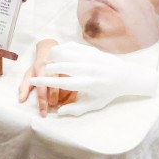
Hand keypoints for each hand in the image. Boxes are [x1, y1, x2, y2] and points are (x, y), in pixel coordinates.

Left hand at [19, 39, 75, 115]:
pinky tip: (67, 99)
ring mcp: (64, 68)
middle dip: (53, 100)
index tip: (43, 114)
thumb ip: (24, 87)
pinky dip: (71, 96)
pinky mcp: (73, 70)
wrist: (51, 50)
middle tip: (52, 106)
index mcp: (41, 69)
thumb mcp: (29, 74)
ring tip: (59, 104)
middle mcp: (53, 68)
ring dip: (63, 99)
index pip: (41, 89)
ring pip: (66, 88)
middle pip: (55, 89)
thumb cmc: (38, 66)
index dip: (42, 103)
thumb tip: (20, 100)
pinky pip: (74, 86)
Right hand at [27, 42, 156, 116]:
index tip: (33, 81)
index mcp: (87, 84)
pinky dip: (62, 47)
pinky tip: (58, 52)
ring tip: (48, 60)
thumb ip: (76, 109)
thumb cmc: (108, 92)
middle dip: (48, 68)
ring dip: (54, 55)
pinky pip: (72, 45)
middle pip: (61, 66)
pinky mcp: (92, 49)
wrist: (126, 76)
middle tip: (42, 70)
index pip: (61, 83)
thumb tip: (59, 112)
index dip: (45, 82)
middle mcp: (88, 70)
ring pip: (66, 52)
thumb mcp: (94, 104)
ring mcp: (90, 57)